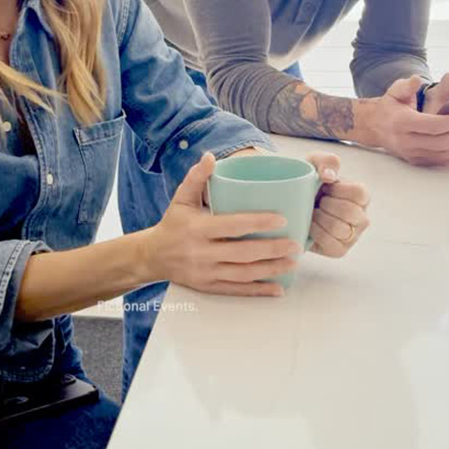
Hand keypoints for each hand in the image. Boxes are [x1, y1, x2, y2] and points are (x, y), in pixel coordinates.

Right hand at [144, 152, 300, 296]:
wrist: (152, 256)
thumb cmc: (172, 223)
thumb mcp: (181, 198)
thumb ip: (196, 177)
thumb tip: (210, 156)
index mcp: (197, 229)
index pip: (233, 225)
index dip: (259, 222)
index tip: (282, 219)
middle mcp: (201, 253)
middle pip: (243, 253)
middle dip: (272, 250)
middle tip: (296, 244)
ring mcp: (205, 273)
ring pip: (243, 274)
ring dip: (271, 270)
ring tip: (293, 263)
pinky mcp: (208, 287)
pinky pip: (237, 290)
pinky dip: (259, 291)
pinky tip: (278, 288)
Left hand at [306, 152, 370, 257]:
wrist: (292, 203)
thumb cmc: (308, 181)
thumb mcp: (314, 163)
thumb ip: (326, 161)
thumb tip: (329, 175)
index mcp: (361, 196)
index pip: (359, 193)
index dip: (338, 189)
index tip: (324, 186)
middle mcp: (362, 217)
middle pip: (350, 212)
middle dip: (327, 204)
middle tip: (316, 201)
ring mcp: (352, 236)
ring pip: (340, 229)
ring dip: (320, 218)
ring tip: (312, 212)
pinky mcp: (339, 250)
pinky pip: (330, 243)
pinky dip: (316, 232)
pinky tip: (310, 225)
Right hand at [370, 75, 448, 166]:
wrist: (373, 127)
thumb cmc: (389, 107)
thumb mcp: (394, 92)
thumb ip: (406, 85)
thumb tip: (417, 80)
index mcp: (401, 123)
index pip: (432, 126)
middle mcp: (405, 141)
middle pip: (441, 142)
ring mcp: (411, 154)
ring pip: (444, 154)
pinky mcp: (416, 161)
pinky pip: (441, 161)